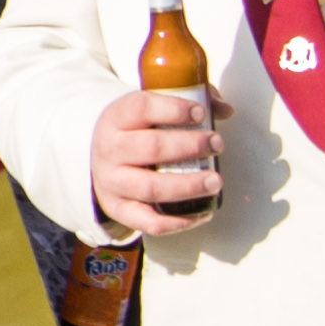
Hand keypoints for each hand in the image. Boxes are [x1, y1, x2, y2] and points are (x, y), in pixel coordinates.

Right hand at [94, 82, 226, 234]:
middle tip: (217, 144)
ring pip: (151, 187)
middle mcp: (110, 150)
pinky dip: (179, 221)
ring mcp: (112, 182)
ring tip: (215, 180)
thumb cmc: (135, 134)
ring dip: (189, 185)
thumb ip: (188, 103)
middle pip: (151, 148)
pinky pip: (149, 222)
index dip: (173, 109)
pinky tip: (202, 212)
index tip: (200, 113)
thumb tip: (225, 110)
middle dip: (190, 146)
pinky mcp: (119, 209)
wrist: (99, 161)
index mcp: (116, 119)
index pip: (141, 108)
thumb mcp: (149, 111)